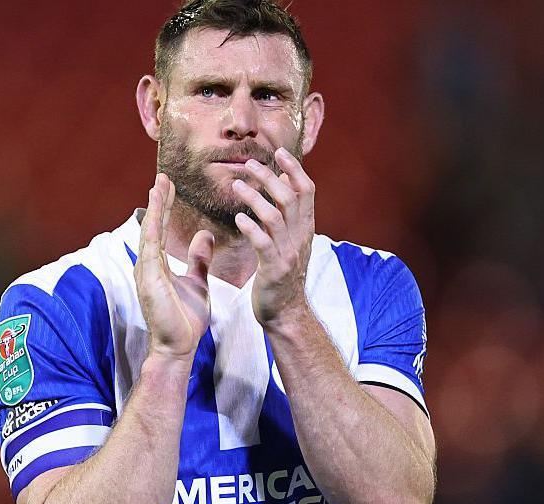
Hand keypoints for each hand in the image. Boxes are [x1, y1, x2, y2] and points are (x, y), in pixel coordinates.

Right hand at [135, 174, 214, 359]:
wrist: (179, 346)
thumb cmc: (185, 319)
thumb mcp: (198, 282)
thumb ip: (199, 259)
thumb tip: (206, 235)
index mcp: (158, 265)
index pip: (162, 229)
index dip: (165, 207)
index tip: (169, 186)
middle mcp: (148, 265)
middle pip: (152, 226)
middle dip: (158, 202)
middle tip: (162, 177)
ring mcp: (146, 272)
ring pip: (149, 233)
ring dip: (153, 209)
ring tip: (158, 186)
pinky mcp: (148, 280)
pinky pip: (150, 249)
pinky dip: (152, 229)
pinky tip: (154, 213)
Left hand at [232, 147, 315, 327]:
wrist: (286, 312)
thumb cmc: (283, 274)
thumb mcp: (290, 239)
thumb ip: (288, 212)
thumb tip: (283, 179)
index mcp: (305, 228)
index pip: (307, 191)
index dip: (295, 169)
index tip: (279, 151)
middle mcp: (300, 237)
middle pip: (290, 198)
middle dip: (270, 178)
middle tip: (250, 164)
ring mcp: (288, 253)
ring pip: (275, 217)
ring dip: (255, 198)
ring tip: (236, 186)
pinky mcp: (274, 269)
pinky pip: (263, 243)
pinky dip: (251, 228)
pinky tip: (238, 218)